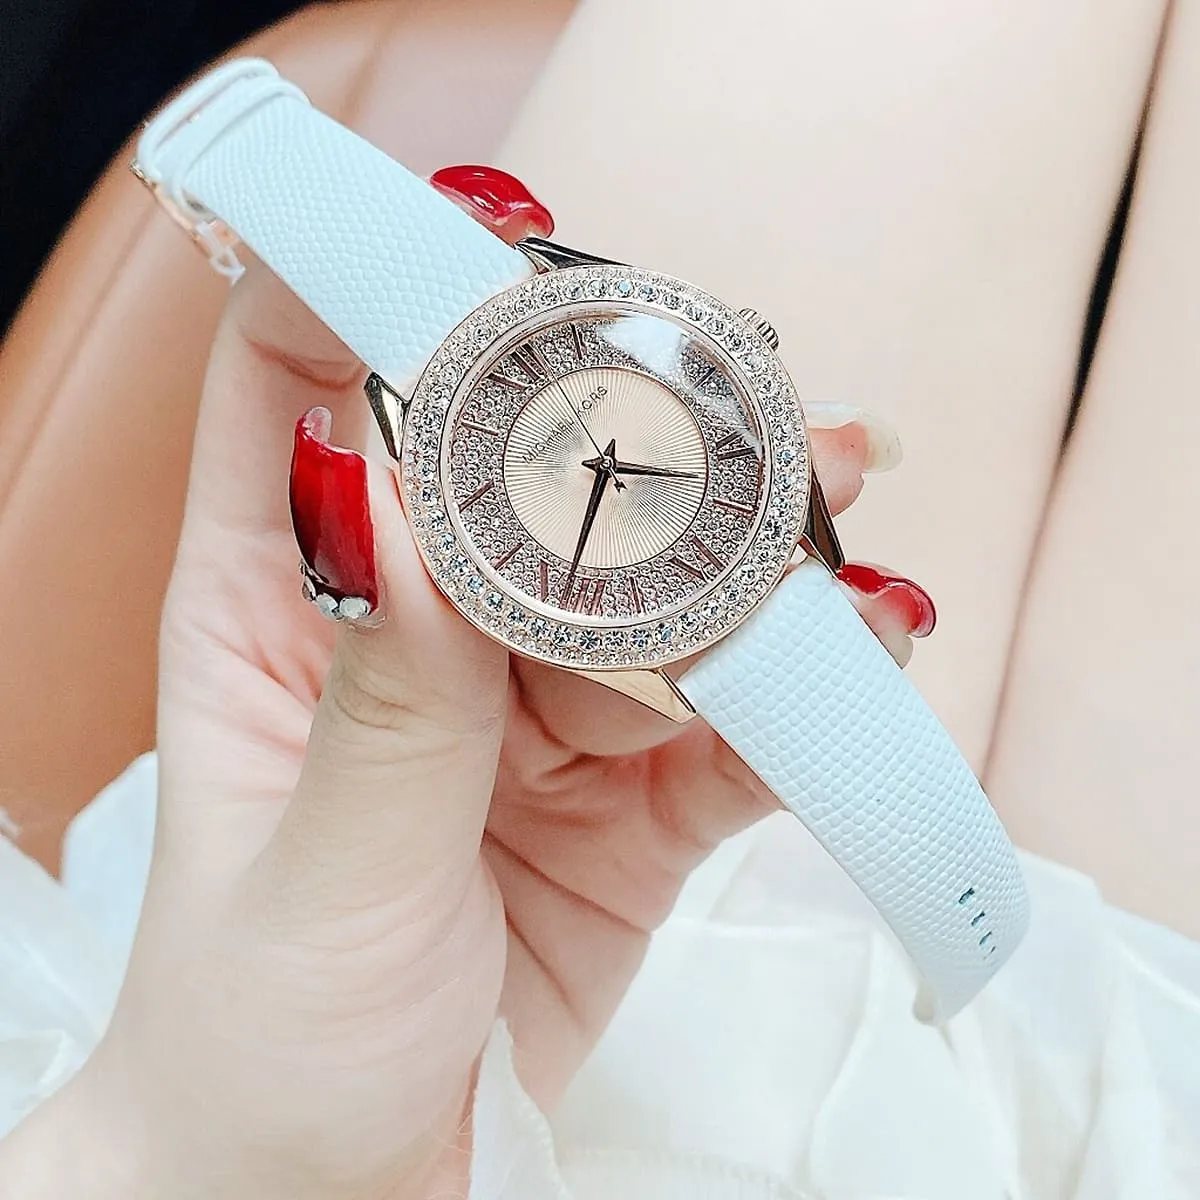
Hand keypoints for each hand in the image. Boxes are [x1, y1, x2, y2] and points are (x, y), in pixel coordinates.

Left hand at [3, 190, 928, 1199]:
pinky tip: (863, 645)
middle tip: (730, 370)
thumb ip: (393, 699)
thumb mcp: (323, 865)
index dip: (376, 306)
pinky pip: (718, 728)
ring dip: (739, 542)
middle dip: (618, 416)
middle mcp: (413, 635)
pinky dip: (790, 695)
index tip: (487, 254)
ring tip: (838, 480)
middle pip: (515, 479)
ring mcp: (528, 715)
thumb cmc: (267, 1037)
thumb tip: (424, 508)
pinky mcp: (624, 802)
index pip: (296, 398)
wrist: (344, 1196)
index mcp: (280, 610)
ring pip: (641, 591)